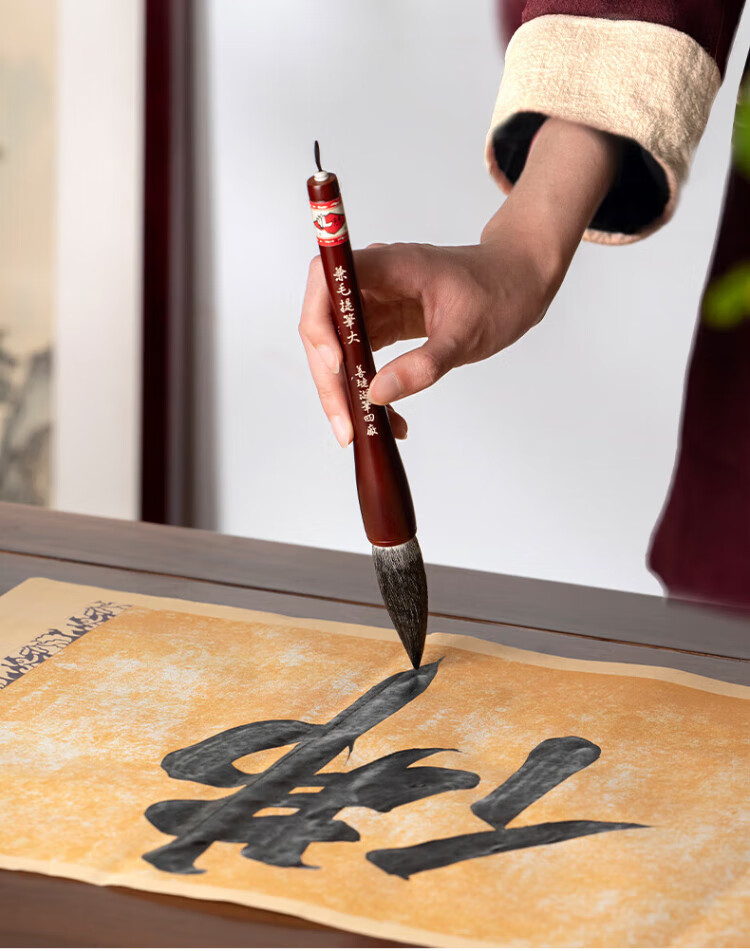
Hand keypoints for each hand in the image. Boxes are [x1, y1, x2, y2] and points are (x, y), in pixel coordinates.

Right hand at [299, 119, 617, 446]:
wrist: (518, 281)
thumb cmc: (499, 291)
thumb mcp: (467, 334)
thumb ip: (423, 365)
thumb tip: (378, 394)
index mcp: (391, 265)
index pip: (327, 280)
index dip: (321, 322)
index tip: (337, 364)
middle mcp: (373, 280)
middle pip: (324, 323)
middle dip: (329, 376)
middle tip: (346, 423)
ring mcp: (374, 302)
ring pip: (336, 347)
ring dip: (343, 390)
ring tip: (364, 429)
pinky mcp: (381, 323)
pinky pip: (358, 358)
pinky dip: (364, 388)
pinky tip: (385, 417)